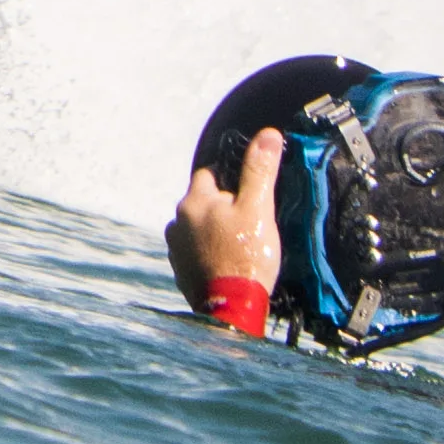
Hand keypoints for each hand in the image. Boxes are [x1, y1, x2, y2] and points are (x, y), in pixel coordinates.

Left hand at [175, 128, 287, 301]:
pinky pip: (196, 251)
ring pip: (199, 227)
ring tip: (241, 245)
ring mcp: (176, 248)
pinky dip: (210, 252)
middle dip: (224, 208)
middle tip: (250, 223)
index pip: (210, 174)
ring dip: (216, 231)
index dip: (233, 182)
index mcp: (194, 201)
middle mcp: (177, 222)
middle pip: (204, 202)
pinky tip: (230, 262)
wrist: (232, 309)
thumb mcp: (258, 208)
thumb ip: (260, 170)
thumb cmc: (246, 257)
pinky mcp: (181, 270)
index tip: (250, 196)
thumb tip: (267, 135)